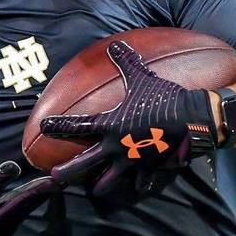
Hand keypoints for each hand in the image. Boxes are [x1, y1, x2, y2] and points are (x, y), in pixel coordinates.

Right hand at [0, 134, 55, 235]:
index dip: (0, 179)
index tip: (14, 167)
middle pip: (15, 206)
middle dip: (36, 192)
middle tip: (55, 179)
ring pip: (22, 212)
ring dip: (39, 197)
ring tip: (56, 183)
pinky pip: (20, 217)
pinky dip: (32, 205)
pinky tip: (44, 194)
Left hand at [39, 40, 216, 199]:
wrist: (191, 119)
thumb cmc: (162, 97)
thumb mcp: (142, 77)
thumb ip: (126, 63)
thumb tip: (115, 44)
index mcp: (110, 125)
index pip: (77, 126)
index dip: (59, 126)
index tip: (44, 126)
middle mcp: (116, 146)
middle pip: (86, 163)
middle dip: (69, 171)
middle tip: (54, 178)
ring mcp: (132, 161)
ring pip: (110, 180)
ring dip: (100, 185)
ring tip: (94, 190)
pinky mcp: (149, 169)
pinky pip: (141, 181)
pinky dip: (139, 184)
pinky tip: (138, 187)